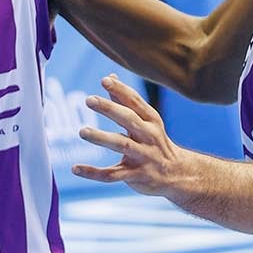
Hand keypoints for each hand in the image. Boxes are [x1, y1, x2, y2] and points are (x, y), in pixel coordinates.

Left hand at [72, 76, 186, 197]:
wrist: (176, 174)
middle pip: (129, 119)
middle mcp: (149, 136)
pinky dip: (93, 173)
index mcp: (151, 120)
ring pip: (122, 145)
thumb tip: (110, 77)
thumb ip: (126, 101)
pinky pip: (112, 175)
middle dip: (110, 108)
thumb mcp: (146, 121)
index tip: (105, 80)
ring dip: (101, 137)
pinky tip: (76, 168)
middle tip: (89, 100)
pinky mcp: (136, 176)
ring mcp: (144, 156)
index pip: (135, 101)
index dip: (121, 90)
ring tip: (82, 131)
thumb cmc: (155, 142)